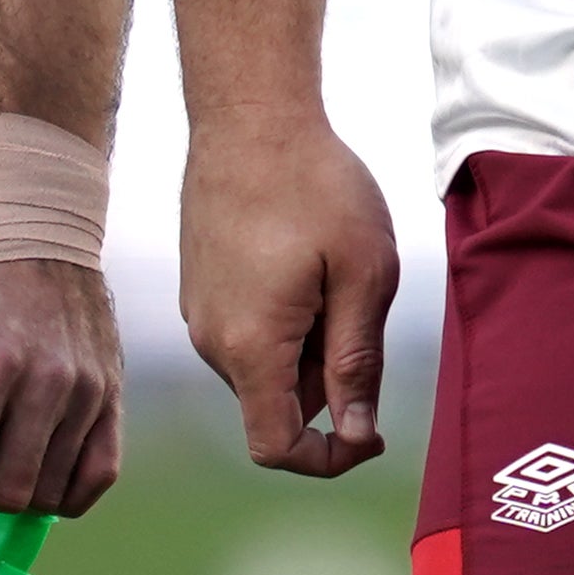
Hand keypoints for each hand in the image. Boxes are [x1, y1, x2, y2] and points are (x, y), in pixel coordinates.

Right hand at [180, 109, 399, 478]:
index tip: (372, 431)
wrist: (250, 115)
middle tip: (362, 308)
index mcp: (250, 347)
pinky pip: (249, 336)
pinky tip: (309, 263)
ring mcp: (201, 314)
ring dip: (309, 349)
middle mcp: (213, 342)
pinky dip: (287, 324)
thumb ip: (356, 363)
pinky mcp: (202, 290)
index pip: (275, 449)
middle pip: (276, 407)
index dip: (328, 459)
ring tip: (336, 275)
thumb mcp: (364, 274)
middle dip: (328, 386)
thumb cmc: (316, 185)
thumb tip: (355, 436)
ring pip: (265, 370)